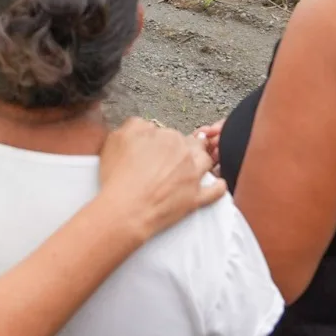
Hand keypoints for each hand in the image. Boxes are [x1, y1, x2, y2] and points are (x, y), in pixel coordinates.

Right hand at [98, 117, 225, 243]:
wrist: (125, 210)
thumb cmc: (116, 177)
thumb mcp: (116, 138)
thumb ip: (134, 125)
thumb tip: (144, 126)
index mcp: (165, 135)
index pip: (168, 133)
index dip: (160, 141)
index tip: (153, 151)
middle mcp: (183, 151)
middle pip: (189, 144)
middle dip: (183, 148)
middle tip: (171, 159)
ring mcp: (192, 175)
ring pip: (206, 160)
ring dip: (203, 160)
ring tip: (195, 166)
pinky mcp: (196, 197)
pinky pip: (216, 190)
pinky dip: (218, 187)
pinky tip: (217, 184)